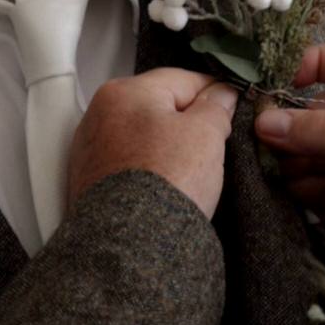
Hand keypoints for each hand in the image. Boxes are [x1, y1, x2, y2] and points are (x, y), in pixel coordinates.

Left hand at [69, 69, 237, 218]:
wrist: (130, 244)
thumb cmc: (168, 179)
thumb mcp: (206, 134)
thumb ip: (216, 106)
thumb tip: (221, 94)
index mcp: (125, 91)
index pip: (183, 80)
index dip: (215, 93)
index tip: (235, 107)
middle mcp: (99, 114)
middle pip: (159, 106)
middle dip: (189, 121)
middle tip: (217, 143)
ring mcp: (90, 149)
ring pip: (144, 136)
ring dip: (168, 146)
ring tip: (192, 170)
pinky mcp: (89, 181)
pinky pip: (130, 163)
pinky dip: (149, 168)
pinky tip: (167, 185)